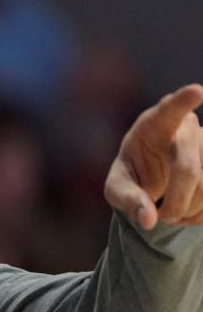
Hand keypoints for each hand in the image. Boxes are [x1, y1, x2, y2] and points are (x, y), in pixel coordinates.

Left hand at [104, 84, 202, 228]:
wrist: (154, 176)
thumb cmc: (133, 174)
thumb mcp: (117, 187)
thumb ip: (128, 200)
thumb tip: (148, 220)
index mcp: (155, 124)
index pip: (169, 110)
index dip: (182, 101)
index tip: (196, 91)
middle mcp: (187, 128)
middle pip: (188, 168)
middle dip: (176, 200)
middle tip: (164, 217)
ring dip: (189, 209)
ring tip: (173, 214)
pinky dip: (202, 214)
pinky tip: (189, 214)